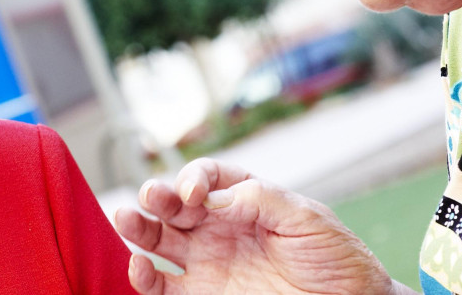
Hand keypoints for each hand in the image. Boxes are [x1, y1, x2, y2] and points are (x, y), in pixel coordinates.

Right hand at [115, 158, 405, 294]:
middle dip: (157, 195)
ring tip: (125, 218)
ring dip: (138, 227)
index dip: (195, 177)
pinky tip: (138, 265)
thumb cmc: (336, 259)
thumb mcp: (309, 218)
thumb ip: (262, 198)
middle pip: (174, 204)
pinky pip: (161, 286)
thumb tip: (215, 197)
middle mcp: (219, 227)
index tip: (196, 192)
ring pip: (158, 239)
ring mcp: (207, 261)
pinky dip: (142, 276)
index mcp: (245, 200)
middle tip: (151, 196)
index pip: (208, 177)